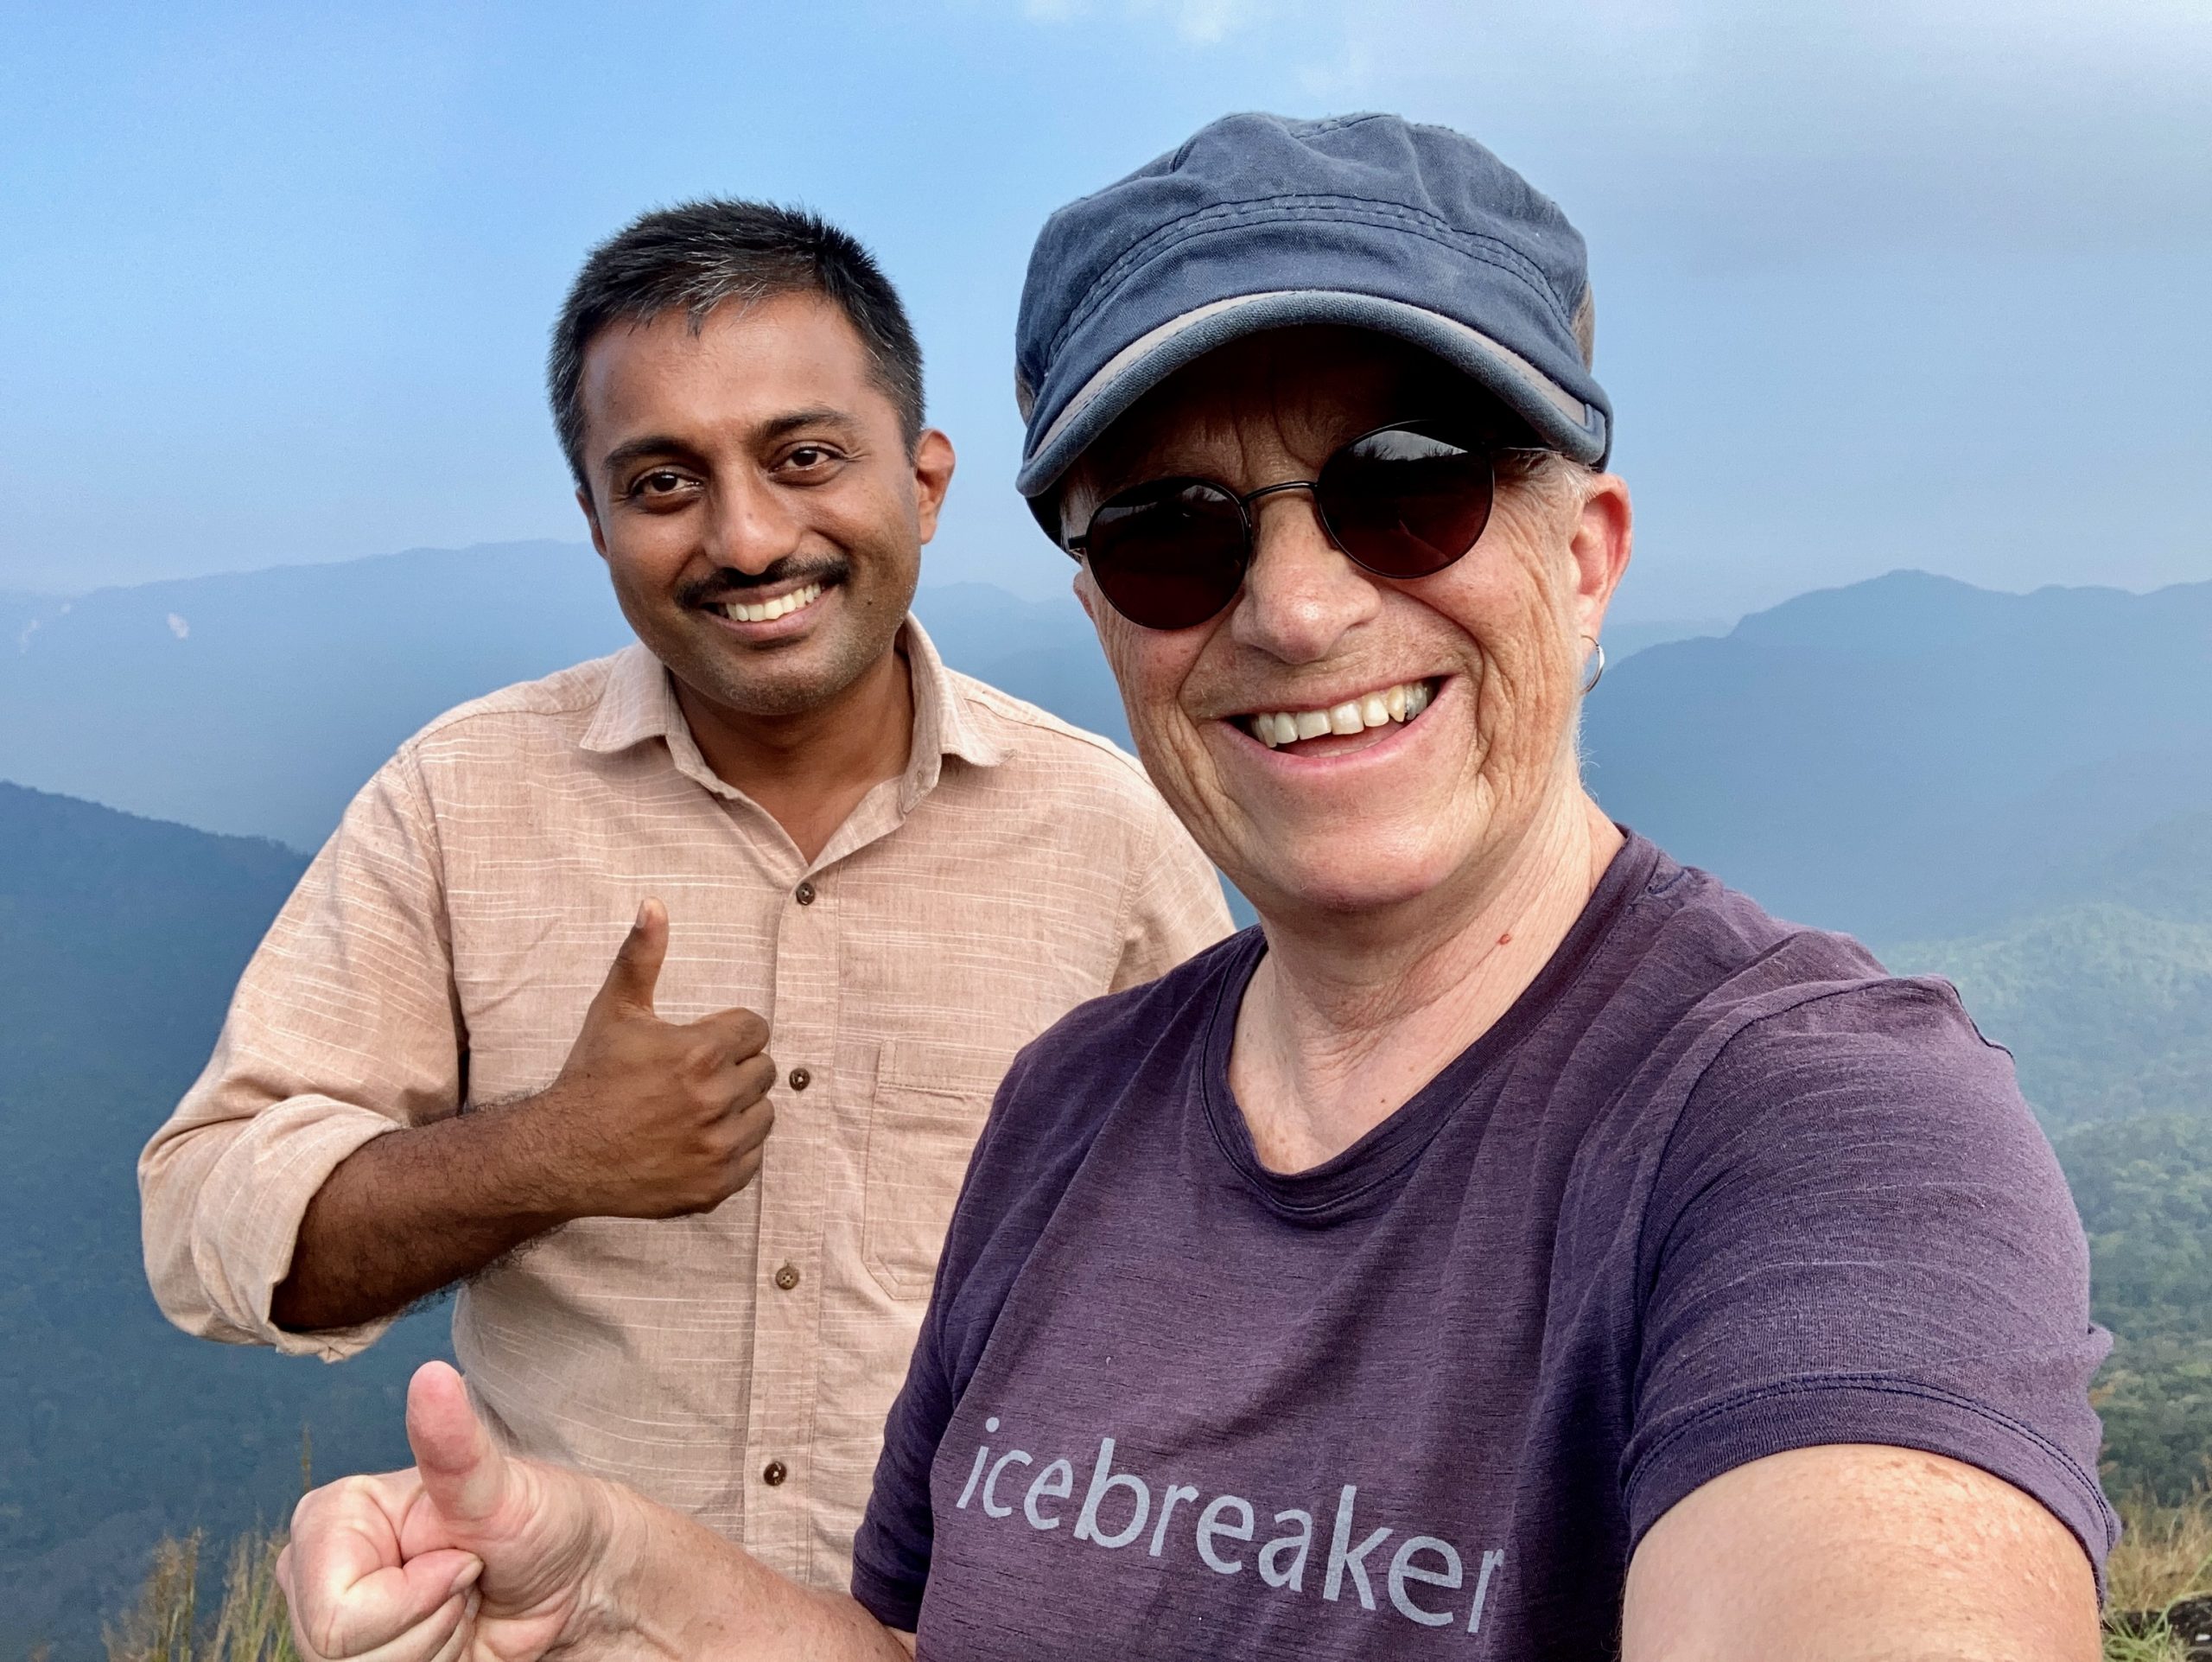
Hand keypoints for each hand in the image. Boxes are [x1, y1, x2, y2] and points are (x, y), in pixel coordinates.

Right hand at [278, 1361, 613, 1661]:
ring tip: (460, 1600)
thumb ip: (456, 1444)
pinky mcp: (365, 1656)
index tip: (461, 1559)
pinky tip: (454, 1634)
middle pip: (338, 1653)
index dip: (415, 1599)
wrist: (575, 1580)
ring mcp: (339, 1621)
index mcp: (331, 1518)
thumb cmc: (541, 1519)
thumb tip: (431, 1377)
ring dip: (432, 1651)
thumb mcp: (503, 1487)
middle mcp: (319, 1570)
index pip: (336, 1612)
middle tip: (464, 1580)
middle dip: (425, 1627)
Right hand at [530, 898, 775, 1219]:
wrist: (559, 1154)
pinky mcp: (715, 1187)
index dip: (730, 1031)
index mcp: (700, 1053)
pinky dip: (733, 1148)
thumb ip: (641, 956)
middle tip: (694, 1077)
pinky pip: (753, 1157)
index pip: (756, 1028)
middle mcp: (716, 1101)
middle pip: (764, 1070)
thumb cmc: (590, 1077)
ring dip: (741, 1107)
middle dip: (736, 1067)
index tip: (703, 1042)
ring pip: (764, 1113)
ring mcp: (717, 1148)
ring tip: (696, 1107)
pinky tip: (696, 1140)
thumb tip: (654, 905)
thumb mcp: (615, 1010)